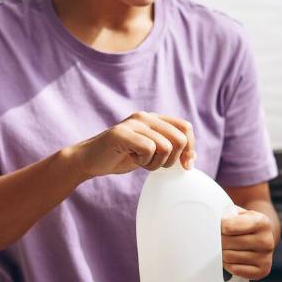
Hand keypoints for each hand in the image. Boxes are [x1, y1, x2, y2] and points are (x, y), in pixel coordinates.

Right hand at [69, 111, 195, 179]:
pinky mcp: (122, 133)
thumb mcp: (150, 153)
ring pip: (165, 146)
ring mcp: (133, 123)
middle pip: (180, 139)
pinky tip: (131, 158)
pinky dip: (144, 161)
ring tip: (140, 160)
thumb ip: (169, 150)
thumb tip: (191, 160)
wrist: (90, 160)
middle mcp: (145, 117)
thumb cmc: (121, 157)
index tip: (184, 165)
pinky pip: (149, 149)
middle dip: (171, 159)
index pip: (186, 128)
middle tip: (154, 162)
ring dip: (155, 163)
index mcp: (154, 119)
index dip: (190, 149)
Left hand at [221, 208, 275, 279]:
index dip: (219, 227)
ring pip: (228, 257)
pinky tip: (233, 258)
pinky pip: (234, 269)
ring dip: (222, 253)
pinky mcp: (262, 271)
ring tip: (227, 248)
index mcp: (262, 222)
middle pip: (227, 243)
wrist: (261, 237)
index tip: (220, 226)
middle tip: (222, 238)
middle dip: (219, 240)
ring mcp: (265, 258)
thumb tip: (213, 222)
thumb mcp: (239, 213)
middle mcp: (267, 241)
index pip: (228, 227)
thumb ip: (227, 214)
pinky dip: (228, 265)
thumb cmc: (245, 224)